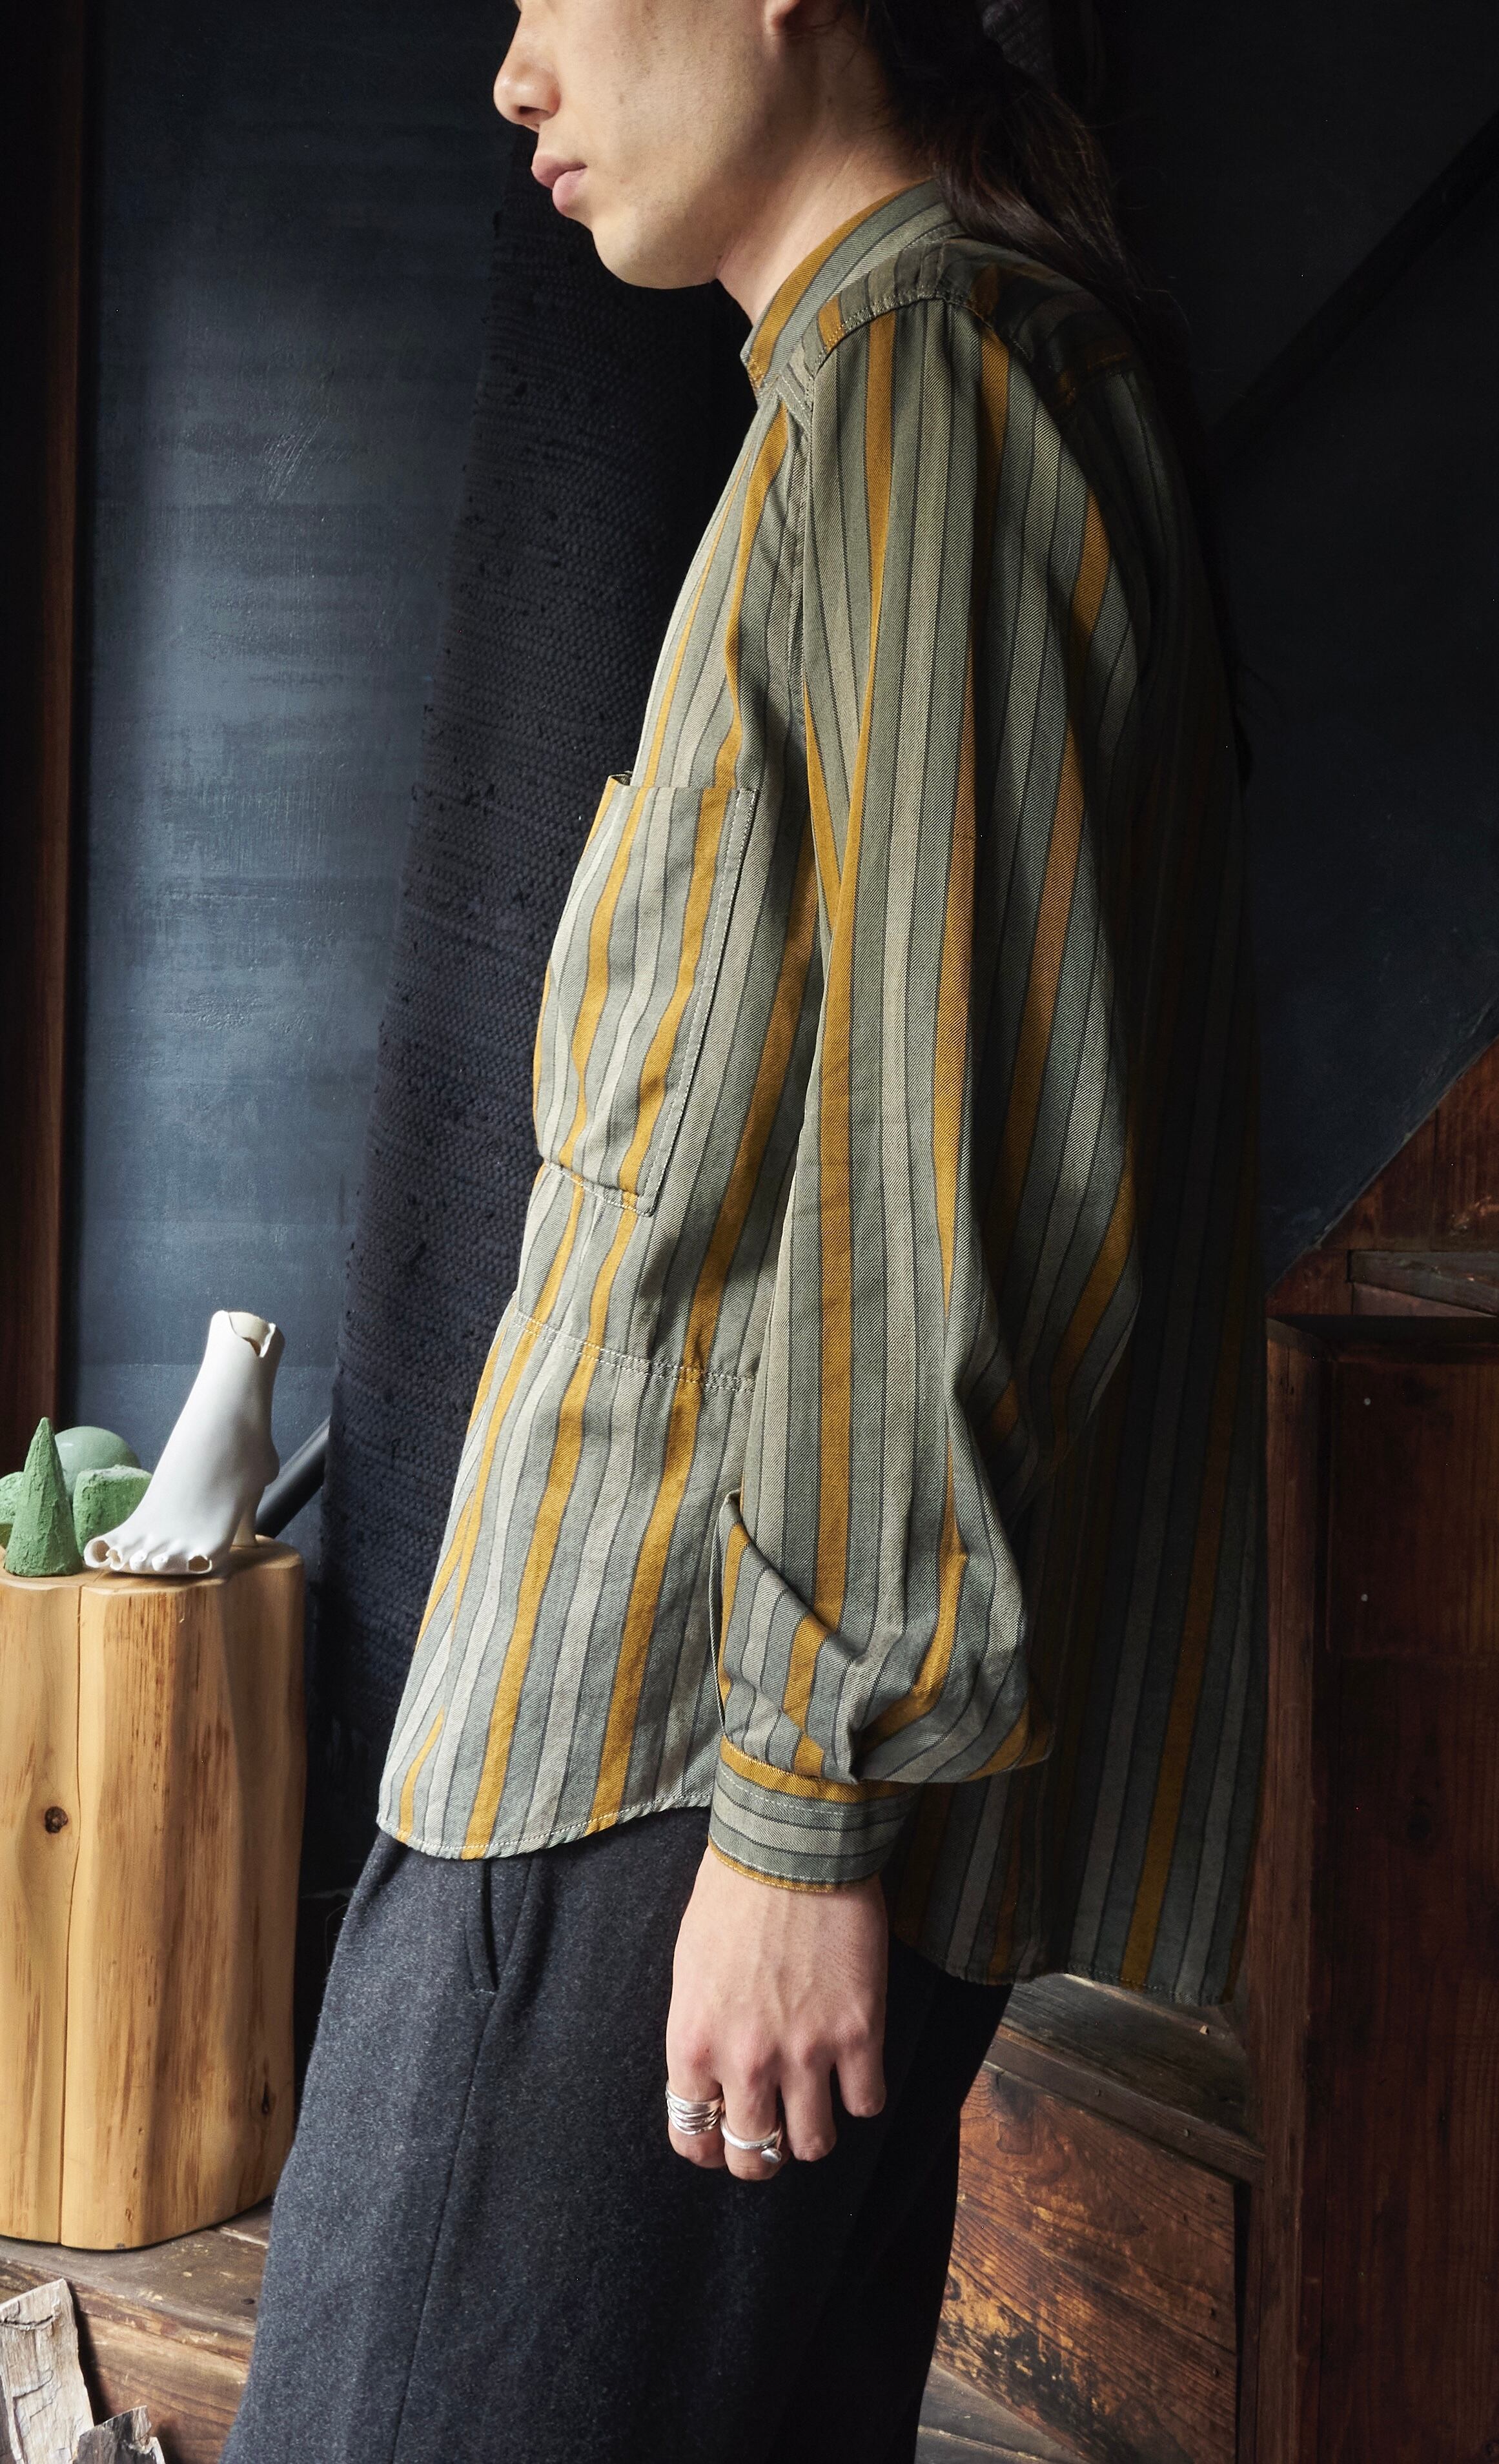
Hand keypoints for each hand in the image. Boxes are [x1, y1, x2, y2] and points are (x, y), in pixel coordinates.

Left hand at [665, 1844, 887, 2179]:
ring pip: (814, 2145)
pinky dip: (861, 2094)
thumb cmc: (733, 1895)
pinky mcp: (858, 2033)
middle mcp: (746, 2061)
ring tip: (818, 2100)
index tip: (725, 2137)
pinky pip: (866, 2104)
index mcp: (694, 2044)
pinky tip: (855, 2066)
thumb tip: (715, 2077)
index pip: (693, 2138)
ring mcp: (805, 2052)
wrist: (791, 1848)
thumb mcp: (691, 1970)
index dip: (711, 2148)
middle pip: (754, 2157)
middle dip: (764, 2151)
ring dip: (814, 2131)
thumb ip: (702, 2034)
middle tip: (776, 2129)